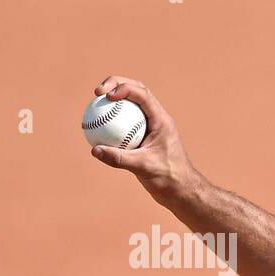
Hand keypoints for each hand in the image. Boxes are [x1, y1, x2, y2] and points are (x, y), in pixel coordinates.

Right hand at [90, 76, 198, 203]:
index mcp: (161, 120)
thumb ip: (120, 158)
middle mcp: (156, 119)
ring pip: (130, 106)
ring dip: (113, 101)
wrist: (181, 191)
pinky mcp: (143, 137)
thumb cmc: (169, 178)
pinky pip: (125, 123)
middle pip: (136, 91)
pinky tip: (95, 128)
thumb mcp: (144, 168)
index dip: (123, 88)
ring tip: (93, 104)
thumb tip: (95, 149)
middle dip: (115, 84)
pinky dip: (111, 121)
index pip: (142, 94)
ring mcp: (149, 127)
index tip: (106, 95)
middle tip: (97, 93)